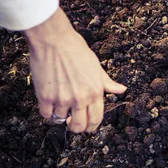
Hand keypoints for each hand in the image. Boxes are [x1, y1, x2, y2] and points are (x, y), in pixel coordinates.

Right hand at [23, 8, 125, 132]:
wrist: (54, 40)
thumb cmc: (76, 50)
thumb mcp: (96, 66)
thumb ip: (107, 83)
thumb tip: (122, 90)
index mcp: (95, 92)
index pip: (96, 120)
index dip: (91, 127)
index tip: (86, 125)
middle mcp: (80, 99)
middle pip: (79, 126)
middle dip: (75, 127)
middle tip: (71, 121)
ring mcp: (62, 99)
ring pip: (60, 119)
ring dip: (59, 114)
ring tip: (58, 102)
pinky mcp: (45, 97)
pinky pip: (46, 114)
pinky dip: (47, 111)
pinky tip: (49, 103)